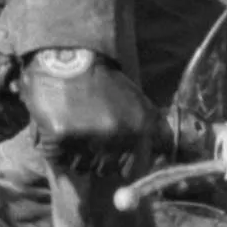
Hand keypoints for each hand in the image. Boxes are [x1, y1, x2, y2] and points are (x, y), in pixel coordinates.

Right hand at [20, 49, 151, 176]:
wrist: (70, 56)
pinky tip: (61, 128)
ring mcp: (89, 136)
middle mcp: (117, 134)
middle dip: (99, 158)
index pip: (135, 170)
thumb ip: (157, 132)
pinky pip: (59, 159)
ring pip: (83, 167)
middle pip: (107, 170)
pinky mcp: (60, 136)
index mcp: (142, 128)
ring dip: (77, 155)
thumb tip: (169, 158)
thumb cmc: (105, 83)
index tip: (115, 159)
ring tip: (75, 129)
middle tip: (90, 134)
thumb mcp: (140, 103)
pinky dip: (57, 149)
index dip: (123, 166)